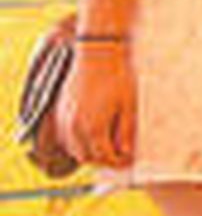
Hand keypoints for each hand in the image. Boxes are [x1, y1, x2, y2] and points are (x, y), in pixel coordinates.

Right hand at [59, 45, 136, 167]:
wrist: (97, 52)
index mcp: (92, 128)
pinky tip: (91, 134)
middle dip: (103, 160)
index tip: (128, 161)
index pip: (103, 157)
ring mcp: (64, 119)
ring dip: (89, 152)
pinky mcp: (59, 111)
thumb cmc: (117, 76)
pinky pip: (66, 137)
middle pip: (86, 157)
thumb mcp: (128, 105)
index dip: (117, 162)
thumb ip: (126, 132)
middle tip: (119, 155)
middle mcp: (74, 128)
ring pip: (74, 149)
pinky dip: (77, 142)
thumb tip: (126, 153)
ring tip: (108, 145)